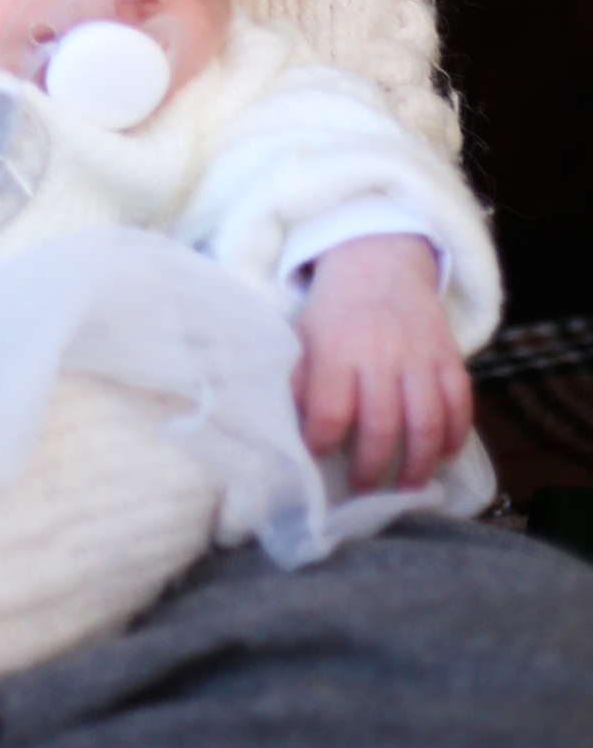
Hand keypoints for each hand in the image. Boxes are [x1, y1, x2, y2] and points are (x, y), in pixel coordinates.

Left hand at [295, 234, 471, 491]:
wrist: (379, 257)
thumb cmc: (335, 308)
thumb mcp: (303, 334)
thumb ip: (298, 380)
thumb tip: (287, 431)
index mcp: (335, 348)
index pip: (328, 412)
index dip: (322, 444)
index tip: (318, 460)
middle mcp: (379, 353)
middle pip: (381, 427)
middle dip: (372, 470)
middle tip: (364, 490)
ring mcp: (420, 356)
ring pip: (426, 424)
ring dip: (419, 466)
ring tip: (407, 489)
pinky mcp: (450, 356)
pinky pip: (460, 406)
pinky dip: (455, 438)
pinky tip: (442, 456)